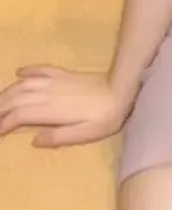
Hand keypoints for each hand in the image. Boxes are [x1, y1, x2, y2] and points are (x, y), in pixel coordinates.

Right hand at [0, 66, 130, 147]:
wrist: (121, 89)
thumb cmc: (105, 116)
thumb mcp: (86, 134)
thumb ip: (59, 137)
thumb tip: (33, 140)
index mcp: (51, 110)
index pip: (19, 114)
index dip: (3, 122)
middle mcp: (49, 92)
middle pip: (16, 97)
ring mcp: (56, 81)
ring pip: (24, 83)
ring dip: (7, 91)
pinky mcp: (65, 74)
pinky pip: (42, 69)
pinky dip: (28, 70)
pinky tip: (18, 72)